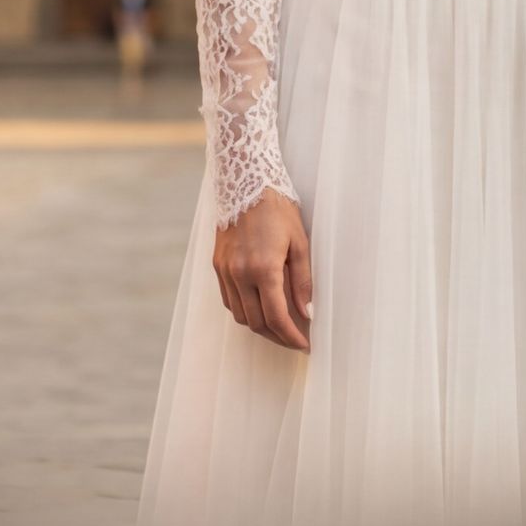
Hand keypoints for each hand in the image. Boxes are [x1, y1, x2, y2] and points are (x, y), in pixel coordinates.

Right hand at [212, 191, 312, 350]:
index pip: (276, 318)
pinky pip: (228, 299)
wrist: (246, 181)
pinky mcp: (217, 264)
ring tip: (279, 327)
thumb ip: (303, 281)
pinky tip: (258, 307)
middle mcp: (240, 274)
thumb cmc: (278, 209)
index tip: (305, 344)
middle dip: (277, 336)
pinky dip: (243, 310)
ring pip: (239, 315)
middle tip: (294, 339)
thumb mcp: (300, 242)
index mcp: (263, 269)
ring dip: (259, 326)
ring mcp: (225, 270)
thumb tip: (308, 312)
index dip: (291, 336)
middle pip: (256, 323)